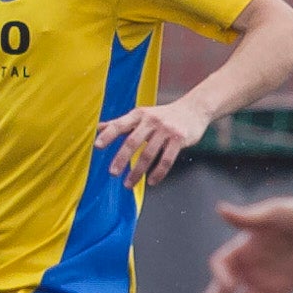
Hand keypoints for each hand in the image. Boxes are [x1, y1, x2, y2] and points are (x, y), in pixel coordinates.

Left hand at [97, 99, 211, 187]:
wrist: (194, 109)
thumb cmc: (163, 115)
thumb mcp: (142, 114)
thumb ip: (121, 123)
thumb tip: (98, 128)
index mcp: (139, 114)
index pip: (120, 124)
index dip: (108, 135)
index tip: (97, 146)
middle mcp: (152, 121)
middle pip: (133, 142)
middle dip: (121, 159)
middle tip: (112, 173)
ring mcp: (167, 130)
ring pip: (149, 154)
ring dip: (137, 172)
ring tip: (128, 184)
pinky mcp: (180, 139)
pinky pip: (167, 159)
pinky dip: (158, 173)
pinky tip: (151, 182)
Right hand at [199, 196, 292, 292]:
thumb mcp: (273, 214)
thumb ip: (247, 218)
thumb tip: (220, 209)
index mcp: (243, 247)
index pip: (222, 265)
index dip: (221, 275)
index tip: (229, 284)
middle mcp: (250, 265)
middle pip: (225, 287)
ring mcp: (265, 278)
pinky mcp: (281, 288)